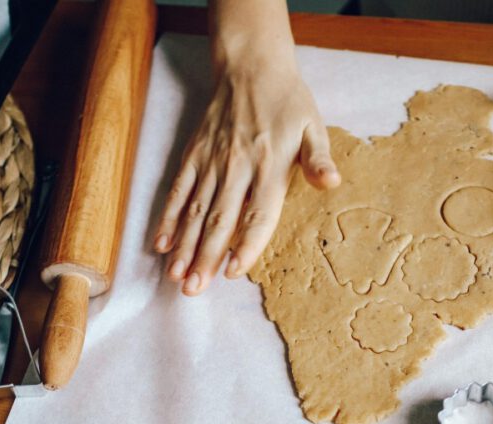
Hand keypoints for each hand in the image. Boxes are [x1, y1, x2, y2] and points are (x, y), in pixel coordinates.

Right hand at [155, 60, 339, 295]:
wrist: (251, 65)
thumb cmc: (288, 102)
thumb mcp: (313, 126)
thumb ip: (319, 159)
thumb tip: (332, 182)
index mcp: (270, 165)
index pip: (258, 213)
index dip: (246, 243)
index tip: (234, 271)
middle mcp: (237, 166)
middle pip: (220, 219)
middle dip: (206, 257)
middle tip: (195, 289)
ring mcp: (212, 161)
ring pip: (196, 210)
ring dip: (185, 245)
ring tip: (177, 277)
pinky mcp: (194, 154)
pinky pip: (179, 189)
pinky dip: (169, 217)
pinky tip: (161, 243)